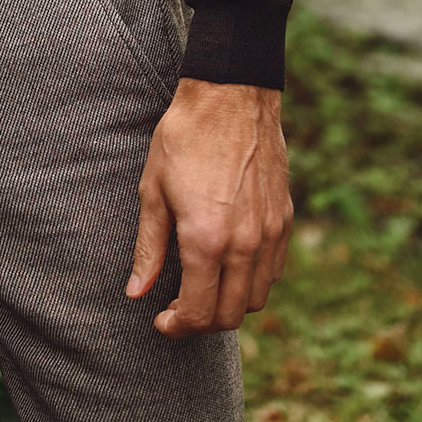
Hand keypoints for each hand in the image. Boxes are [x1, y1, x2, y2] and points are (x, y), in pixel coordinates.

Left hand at [126, 78, 291, 335]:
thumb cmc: (184, 137)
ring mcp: (270, 232)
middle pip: (231, 315)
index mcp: (207, 239)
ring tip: (204, 289)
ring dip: (230, 305)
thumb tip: (136, 292)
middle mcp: (245, 244)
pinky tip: (230, 265)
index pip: (198, 312)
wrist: (230, 94)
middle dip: (202, 323)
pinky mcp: (284, 217)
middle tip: (179, 310)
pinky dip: (254, 281)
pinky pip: (274, 270)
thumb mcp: (153, 190)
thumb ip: (148, 248)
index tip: (162, 321)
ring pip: (257, 298)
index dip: (177, 326)